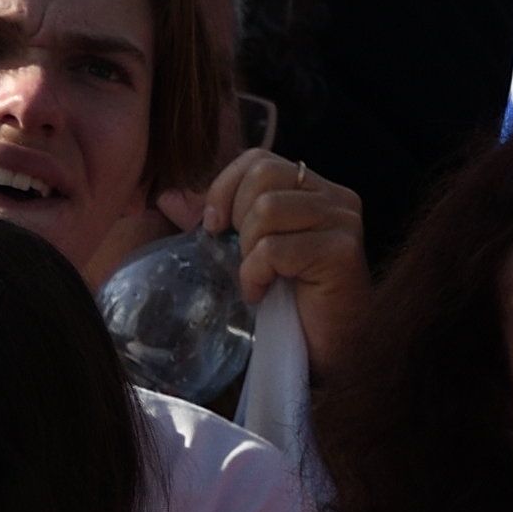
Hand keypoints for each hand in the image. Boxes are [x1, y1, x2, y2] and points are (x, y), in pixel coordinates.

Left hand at [211, 148, 368, 365]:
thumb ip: (218, 220)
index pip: (260, 159)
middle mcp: (336, 197)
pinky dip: (255, 274)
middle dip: (238, 218)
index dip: (226, 187)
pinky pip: (275, 248)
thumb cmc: (285, 303)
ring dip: (248, 250)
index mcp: (315, 189)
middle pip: (264, 175)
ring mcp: (344, 221)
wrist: (323, 352)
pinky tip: (262, 294)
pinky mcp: (343, 250)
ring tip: (258, 276)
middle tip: (243, 256)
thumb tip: (168, 197)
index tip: (214, 227)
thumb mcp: (246, 251)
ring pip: (268, 209)